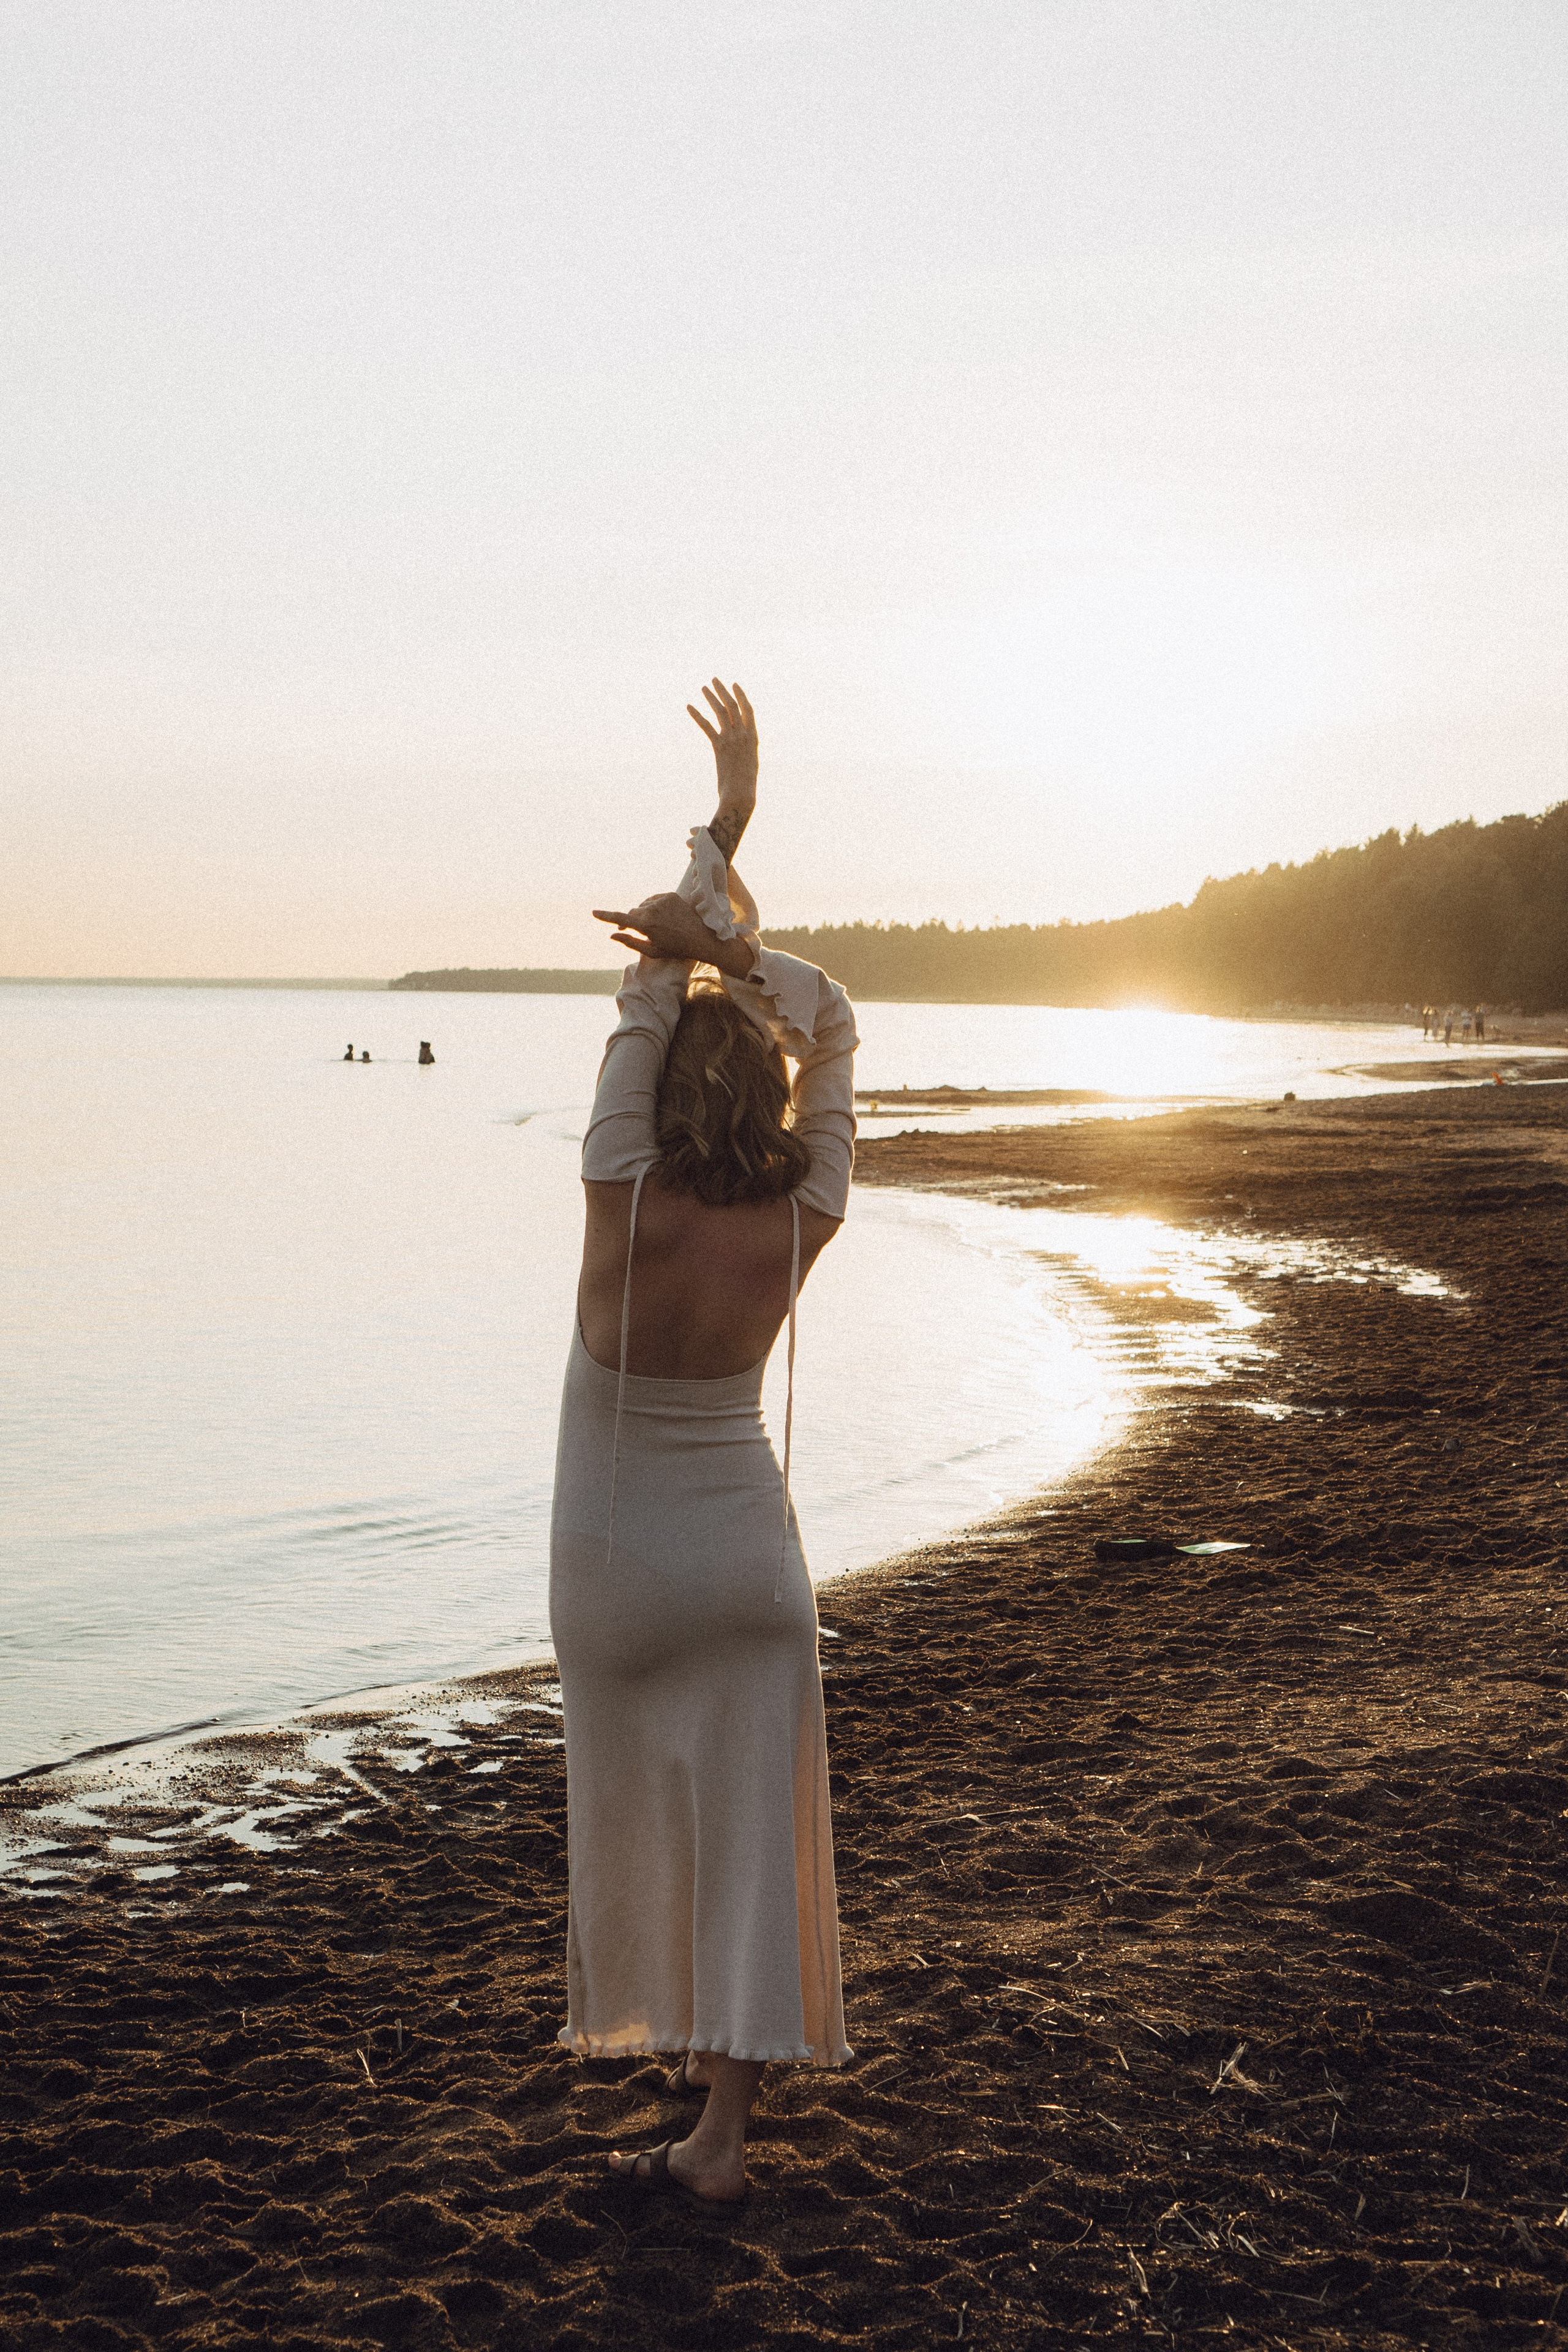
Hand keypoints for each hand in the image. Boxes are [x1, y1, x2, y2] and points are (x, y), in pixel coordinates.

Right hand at [592, 892, 756, 979]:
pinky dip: (654, 906)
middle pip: (632, 912)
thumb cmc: (677, 948)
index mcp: (646, 925)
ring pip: (643, 905)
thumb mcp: (652, 951)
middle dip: (630, 921)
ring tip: (655, 926)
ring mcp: (662, 900)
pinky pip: (654, 899)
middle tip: (629, 930)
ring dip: (644, 914)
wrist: (703, 937)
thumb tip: (612, 936)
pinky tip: (663, 917)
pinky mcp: (670, 895)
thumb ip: (630, 943)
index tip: (594, 912)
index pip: (621, 918)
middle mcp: (652, 910)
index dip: (606, 916)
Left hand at [688, 680, 757, 813]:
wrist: (741, 794)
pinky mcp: (719, 746)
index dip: (741, 696)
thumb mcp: (748, 763)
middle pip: (733, 706)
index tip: (734, 685)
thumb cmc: (745, 784)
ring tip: (704, 687)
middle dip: (723, 691)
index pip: (748, 710)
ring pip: (721, 712)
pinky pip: (706, 726)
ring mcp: (732, 740)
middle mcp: (743, 735)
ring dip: (711, 697)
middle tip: (714, 679)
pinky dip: (697, 715)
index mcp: (753, 738)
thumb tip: (737, 749)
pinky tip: (689, 706)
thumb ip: (744, 751)